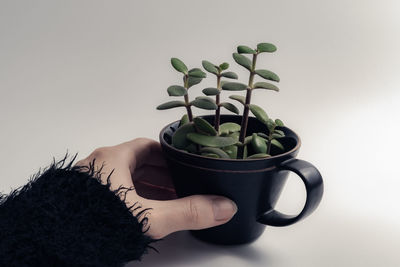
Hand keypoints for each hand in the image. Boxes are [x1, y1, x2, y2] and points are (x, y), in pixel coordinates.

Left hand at [75, 138, 236, 238]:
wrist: (52, 243)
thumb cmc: (95, 222)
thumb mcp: (149, 216)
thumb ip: (188, 212)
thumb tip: (224, 207)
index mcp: (113, 159)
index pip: (147, 147)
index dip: (170, 154)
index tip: (185, 163)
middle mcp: (99, 166)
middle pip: (138, 163)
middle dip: (163, 174)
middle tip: (183, 185)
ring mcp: (89, 184)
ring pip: (125, 179)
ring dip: (147, 188)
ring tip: (169, 201)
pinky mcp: (82, 200)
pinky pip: (114, 192)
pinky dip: (132, 198)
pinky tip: (143, 212)